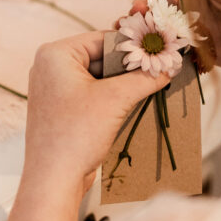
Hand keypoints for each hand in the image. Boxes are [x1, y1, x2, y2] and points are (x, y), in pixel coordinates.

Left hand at [24, 32, 168, 193]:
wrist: (54, 180)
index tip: (160, 52)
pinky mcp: (61, 108)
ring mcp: (54, 88)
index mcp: (55, 54)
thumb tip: (169, 66)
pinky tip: (134, 102)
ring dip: (123, 83)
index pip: (103, 39)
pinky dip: (112, 96)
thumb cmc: (77, 135)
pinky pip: (91, 93)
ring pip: (98, 76)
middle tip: (161, 70)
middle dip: (129, 67)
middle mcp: (50, 67)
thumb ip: (144, 78)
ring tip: (152, 85)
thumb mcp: (116, 100)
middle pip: (101, 57)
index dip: (133, 47)